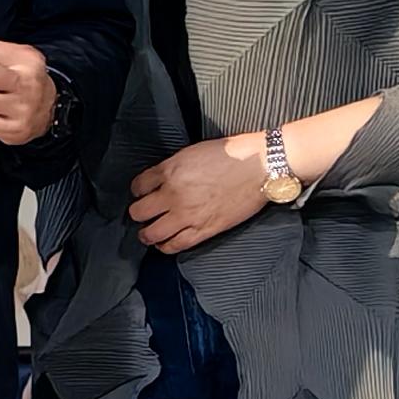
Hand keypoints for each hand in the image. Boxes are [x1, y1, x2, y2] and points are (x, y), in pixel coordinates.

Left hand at [127, 136, 271, 256]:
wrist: (260, 166)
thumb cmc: (234, 155)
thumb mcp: (193, 152)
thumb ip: (172, 167)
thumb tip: (160, 179)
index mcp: (170, 171)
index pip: (138, 186)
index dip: (138, 190)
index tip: (141, 193)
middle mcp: (174, 194)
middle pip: (139, 211)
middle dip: (137, 212)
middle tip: (142, 213)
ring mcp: (188, 215)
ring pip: (151, 233)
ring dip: (146, 233)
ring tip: (147, 232)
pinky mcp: (204, 229)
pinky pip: (175, 245)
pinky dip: (165, 246)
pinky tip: (164, 243)